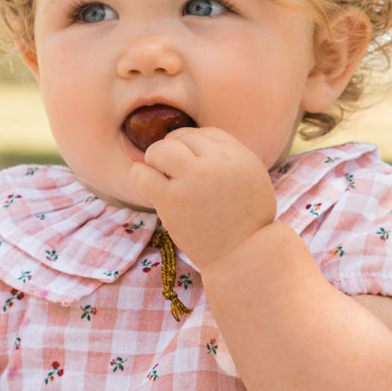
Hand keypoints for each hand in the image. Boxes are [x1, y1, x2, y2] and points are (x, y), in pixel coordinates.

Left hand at [130, 127, 276, 268]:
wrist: (243, 256)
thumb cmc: (248, 223)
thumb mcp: (252, 180)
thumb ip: (230, 160)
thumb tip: (198, 144)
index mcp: (239, 155)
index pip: (206, 134)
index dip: (194, 147)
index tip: (192, 166)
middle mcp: (217, 162)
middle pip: (183, 138)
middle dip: (174, 151)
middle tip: (174, 174)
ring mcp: (193, 179)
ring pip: (161, 149)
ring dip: (155, 159)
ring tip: (159, 176)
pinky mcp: (173, 200)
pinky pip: (143, 174)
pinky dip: (139, 175)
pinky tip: (145, 183)